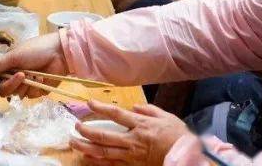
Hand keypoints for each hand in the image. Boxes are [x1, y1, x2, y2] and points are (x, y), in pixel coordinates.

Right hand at [0, 32, 68, 97]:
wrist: (59, 52)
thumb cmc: (36, 49)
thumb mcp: (14, 55)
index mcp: (8, 67)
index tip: (0, 80)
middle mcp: (15, 77)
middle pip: (5, 91)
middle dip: (13, 84)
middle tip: (22, 75)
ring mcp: (27, 85)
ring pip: (18, 95)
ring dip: (25, 85)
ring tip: (34, 74)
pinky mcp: (38, 91)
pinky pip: (32, 96)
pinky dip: (36, 87)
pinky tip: (42, 78)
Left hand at [71, 101, 190, 165]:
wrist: (187, 157)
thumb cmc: (178, 136)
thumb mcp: (166, 117)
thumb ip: (148, 110)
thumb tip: (134, 107)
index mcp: (141, 125)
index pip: (116, 114)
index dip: (101, 108)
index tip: (89, 103)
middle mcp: (134, 140)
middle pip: (105, 136)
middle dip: (87, 132)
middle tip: (75, 127)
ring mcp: (132, 155)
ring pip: (105, 152)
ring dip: (87, 147)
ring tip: (74, 143)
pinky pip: (112, 164)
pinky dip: (98, 161)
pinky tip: (87, 158)